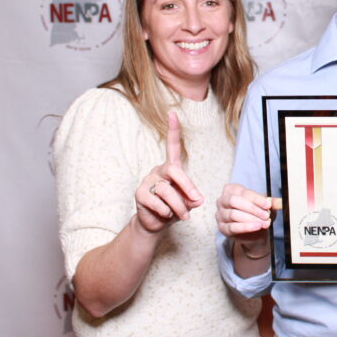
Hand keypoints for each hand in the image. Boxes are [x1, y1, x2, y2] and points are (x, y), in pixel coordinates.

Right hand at [134, 111, 203, 232]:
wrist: (156, 223)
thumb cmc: (174, 207)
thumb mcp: (188, 201)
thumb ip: (193, 197)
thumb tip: (196, 199)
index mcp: (171, 168)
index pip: (172, 146)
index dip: (173, 130)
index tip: (172, 113)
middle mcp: (158, 170)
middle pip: (174, 170)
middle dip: (187, 186)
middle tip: (196, 201)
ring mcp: (147, 181)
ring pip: (168, 191)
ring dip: (180, 207)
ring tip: (183, 216)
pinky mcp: (140, 194)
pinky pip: (159, 203)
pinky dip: (167, 212)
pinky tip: (165, 214)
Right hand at [216, 183, 280, 241]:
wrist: (254, 232)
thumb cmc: (257, 214)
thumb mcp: (265, 206)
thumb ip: (271, 203)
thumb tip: (281, 202)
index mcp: (231, 190)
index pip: (243, 192)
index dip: (256, 199)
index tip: (268, 205)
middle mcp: (222, 200)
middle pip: (234, 201)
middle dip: (252, 208)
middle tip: (266, 215)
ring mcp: (220, 215)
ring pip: (233, 214)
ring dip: (250, 218)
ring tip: (264, 223)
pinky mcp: (222, 228)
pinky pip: (232, 227)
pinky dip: (246, 227)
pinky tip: (257, 227)